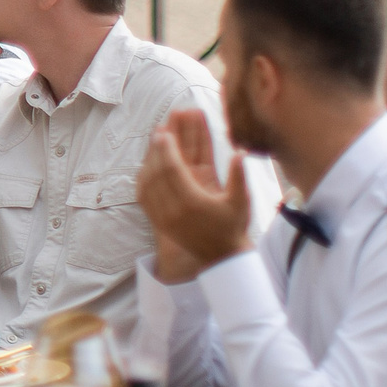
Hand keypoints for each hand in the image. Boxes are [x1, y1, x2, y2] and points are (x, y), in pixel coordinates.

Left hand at [135, 108, 251, 273]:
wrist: (221, 255)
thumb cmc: (233, 225)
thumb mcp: (241, 202)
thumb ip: (239, 177)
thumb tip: (239, 152)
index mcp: (193, 203)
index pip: (173, 170)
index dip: (168, 150)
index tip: (165, 132)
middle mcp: (174, 211)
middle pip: (158, 174)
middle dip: (157, 150)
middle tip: (159, 130)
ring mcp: (164, 218)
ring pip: (148, 184)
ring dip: (149, 161)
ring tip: (154, 142)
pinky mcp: (159, 222)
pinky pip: (145, 196)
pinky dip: (144, 178)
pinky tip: (148, 163)